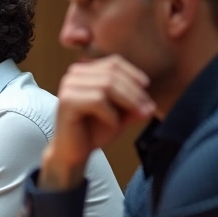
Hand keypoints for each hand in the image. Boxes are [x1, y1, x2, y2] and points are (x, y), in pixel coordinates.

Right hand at [41, 55, 154, 189]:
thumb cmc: (94, 132)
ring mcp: (68, 87)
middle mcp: (73, 75)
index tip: (146, 91)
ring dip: (126, 102)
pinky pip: (98, 101)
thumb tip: (151, 107)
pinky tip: (113, 125)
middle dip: (133, 92)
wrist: (73, 154)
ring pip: (107, 85)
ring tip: (132, 118)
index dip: (133, 74)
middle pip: (112, 73)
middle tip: (144, 110)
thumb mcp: (120, 115)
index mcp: (85, 72)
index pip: (114, 62)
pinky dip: (111, 114)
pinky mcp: (67, 102)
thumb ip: (135, 107)